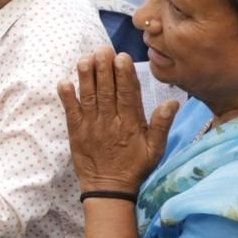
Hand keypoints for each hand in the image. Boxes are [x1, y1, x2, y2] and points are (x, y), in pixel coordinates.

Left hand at [57, 48, 178, 195]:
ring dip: (86, 77)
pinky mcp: (76, 132)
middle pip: (107, 91)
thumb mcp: (156, 149)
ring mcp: (91, 126)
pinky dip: (67, 98)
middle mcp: (110, 122)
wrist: (108, 188)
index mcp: (131, 124)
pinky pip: (71, 112)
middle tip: (102, 49)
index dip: (124, 75)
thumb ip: (162, 125)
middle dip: (104, 69)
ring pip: (89, 98)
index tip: (122, 57)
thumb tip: (173, 102)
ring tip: (85, 58)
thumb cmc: (135, 167)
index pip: (128, 95)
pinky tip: (64, 82)